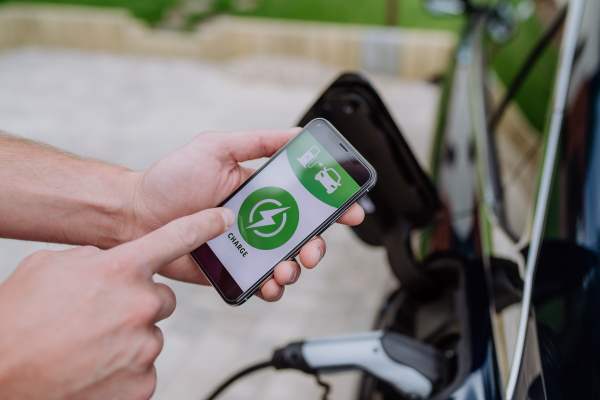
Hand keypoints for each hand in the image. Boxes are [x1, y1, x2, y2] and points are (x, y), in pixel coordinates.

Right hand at [0, 208, 234, 399]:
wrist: (1, 375)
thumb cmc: (18, 319)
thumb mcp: (51, 267)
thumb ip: (94, 259)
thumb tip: (112, 262)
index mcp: (120, 269)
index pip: (176, 237)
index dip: (203, 225)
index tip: (224, 218)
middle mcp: (141, 304)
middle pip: (162, 299)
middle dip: (138, 305)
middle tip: (103, 317)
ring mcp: (144, 347)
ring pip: (150, 335)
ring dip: (128, 339)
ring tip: (88, 346)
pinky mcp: (143, 384)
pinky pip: (144, 369)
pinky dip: (124, 370)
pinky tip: (93, 368)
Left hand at [132, 128, 364, 300]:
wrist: (136, 216)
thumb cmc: (170, 179)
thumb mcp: (215, 147)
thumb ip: (257, 141)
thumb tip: (298, 133)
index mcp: (261, 189)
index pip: (307, 197)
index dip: (333, 204)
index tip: (351, 210)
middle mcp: (260, 218)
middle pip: (303, 234)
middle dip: (317, 245)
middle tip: (313, 249)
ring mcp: (247, 245)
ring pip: (286, 261)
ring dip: (296, 268)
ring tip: (285, 269)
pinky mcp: (232, 269)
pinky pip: (260, 281)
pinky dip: (272, 287)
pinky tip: (270, 285)